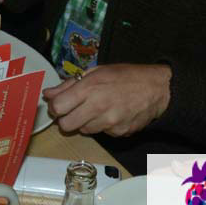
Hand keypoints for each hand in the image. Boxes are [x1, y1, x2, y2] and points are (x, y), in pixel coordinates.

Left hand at [43, 63, 170, 136]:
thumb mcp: (95, 71)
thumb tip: (48, 94)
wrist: (157, 89)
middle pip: (66, 125)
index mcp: (89, 88)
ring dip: (84, 122)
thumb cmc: (125, 76)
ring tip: (96, 109)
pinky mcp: (119, 133)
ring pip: (83, 130)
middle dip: (66, 119)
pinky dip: (102, 126)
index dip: (55, 107)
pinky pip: (101, 133)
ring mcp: (109, 123)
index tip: (59, 104)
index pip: (58, 108)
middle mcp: (98, 107)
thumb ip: (69, 84)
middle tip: (73, 110)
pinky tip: (111, 114)